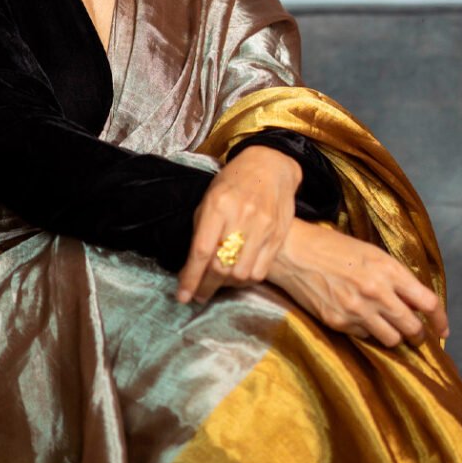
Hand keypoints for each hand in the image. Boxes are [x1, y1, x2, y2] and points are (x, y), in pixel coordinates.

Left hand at [175, 146, 302, 304]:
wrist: (271, 166)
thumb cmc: (234, 182)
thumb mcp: (210, 198)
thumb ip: (201, 229)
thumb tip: (191, 265)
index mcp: (218, 205)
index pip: (201, 251)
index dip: (191, 278)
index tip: (183, 296)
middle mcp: (241, 217)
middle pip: (220, 266)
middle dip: (206, 286)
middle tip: (199, 295)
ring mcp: (263, 228)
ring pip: (241, 274)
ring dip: (226, 286)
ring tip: (219, 283)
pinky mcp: (277, 236)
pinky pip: (260, 271)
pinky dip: (246, 280)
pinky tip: (238, 275)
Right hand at [266, 218, 449, 346]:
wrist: (294, 253)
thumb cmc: (333, 247)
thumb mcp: (372, 253)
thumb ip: (395, 277)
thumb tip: (415, 301)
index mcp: (389, 270)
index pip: (428, 303)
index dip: (440, 320)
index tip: (442, 329)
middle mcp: (376, 292)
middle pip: (413, 327)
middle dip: (419, 335)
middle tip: (416, 335)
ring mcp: (357, 310)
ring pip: (392, 340)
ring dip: (395, 337)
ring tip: (389, 329)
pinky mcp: (339, 323)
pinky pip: (365, 337)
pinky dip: (368, 332)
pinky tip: (361, 320)